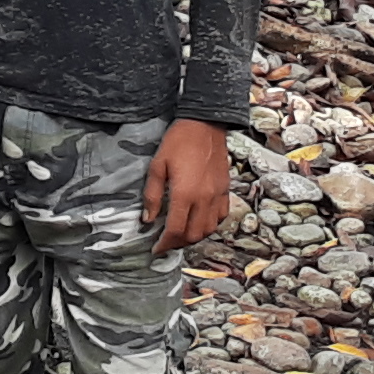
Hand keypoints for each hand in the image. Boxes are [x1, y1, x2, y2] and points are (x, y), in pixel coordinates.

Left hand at [141, 119, 232, 253]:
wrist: (205, 124)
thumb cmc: (178, 142)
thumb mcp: (157, 165)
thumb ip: (152, 195)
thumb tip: (148, 219)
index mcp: (185, 194)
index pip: (175, 230)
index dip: (164, 244)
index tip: (156, 249)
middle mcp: (204, 199)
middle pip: (193, 235)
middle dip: (178, 243)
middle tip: (166, 242)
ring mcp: (217, 195)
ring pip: (209, 229)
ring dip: (194, 237)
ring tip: (181, 234)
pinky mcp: (225, 190)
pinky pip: (221, 217)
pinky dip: (210, 225)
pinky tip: (199, 221)